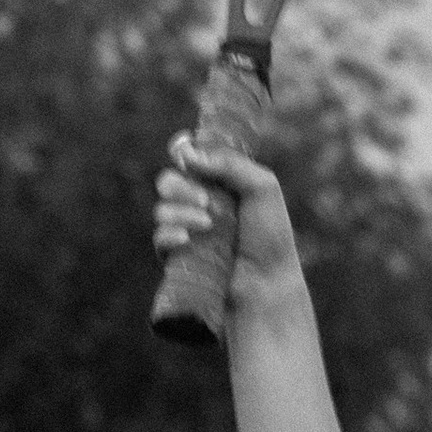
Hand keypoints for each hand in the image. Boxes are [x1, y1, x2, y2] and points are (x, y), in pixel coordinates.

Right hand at [152, 126, 304, 324]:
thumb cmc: (271, 236)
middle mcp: (200, 204)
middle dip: (179, 186)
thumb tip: (187, 153)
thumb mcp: (262, 188)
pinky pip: (160, 238)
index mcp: (219, 183)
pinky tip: (187, 240)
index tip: (183, 151)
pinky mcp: (179, 256)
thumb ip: (229, 163)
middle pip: (168, 181)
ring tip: (208, 226)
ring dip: (180, 213)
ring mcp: (188, 230)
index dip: (182, 150)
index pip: (189, 158)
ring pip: (162, 209)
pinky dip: (170, 235)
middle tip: (205, 200)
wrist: (268, 281)